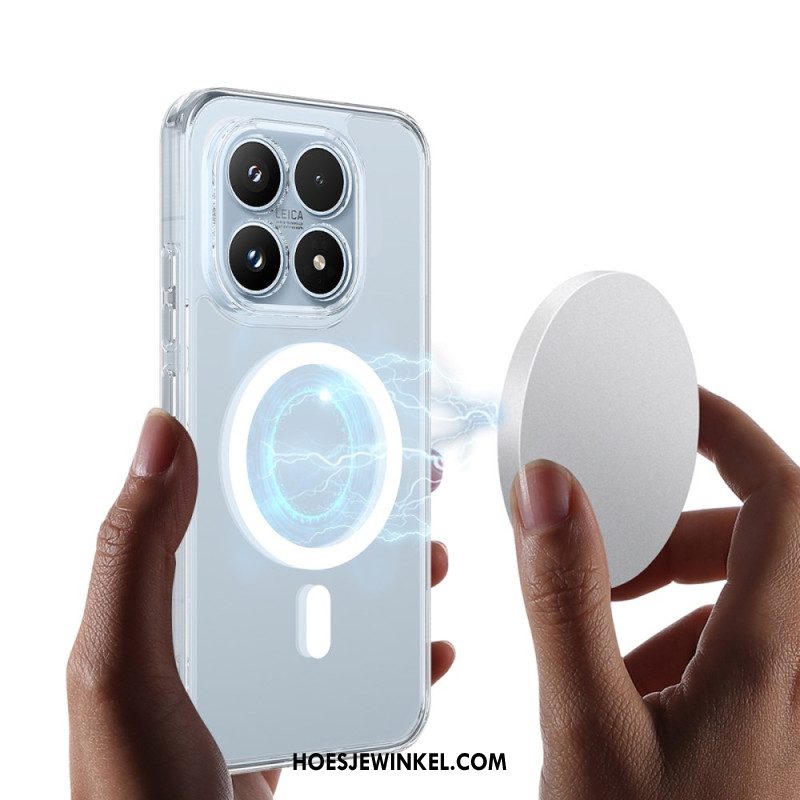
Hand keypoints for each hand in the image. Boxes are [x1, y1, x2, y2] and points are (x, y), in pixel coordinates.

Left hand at [68, 411, 453, 799]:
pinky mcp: (290, 712)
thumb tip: (159, 435)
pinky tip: (426, 645)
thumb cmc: (136, 790)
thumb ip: (135, 554)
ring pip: (331, 597)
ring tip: (427, 558)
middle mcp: (211, 625)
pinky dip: (395, 649)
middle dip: (355, 505)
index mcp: (166, 596)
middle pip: (294, 541)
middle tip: (403, 480)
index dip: (272, 450)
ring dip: (386, 572)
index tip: (328, 417)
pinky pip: (350, 663)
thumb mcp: (122, 667)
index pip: (219, 499)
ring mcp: (256, 669)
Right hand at [510, 388, 799, 798]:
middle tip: (613, 549)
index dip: (731, 433)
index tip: (675, 411)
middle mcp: (793, 676)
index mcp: (767, 660)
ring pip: (748, 598)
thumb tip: (550, 487)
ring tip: (608, 615)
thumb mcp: (586, 725)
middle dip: (681, 524)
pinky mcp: (760, 733)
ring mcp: (783, 707)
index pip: (779, 498)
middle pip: (765, 543)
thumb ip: (565, 596)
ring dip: (676, 583)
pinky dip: (678, 632)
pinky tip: (628, 674)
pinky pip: (736, 648)